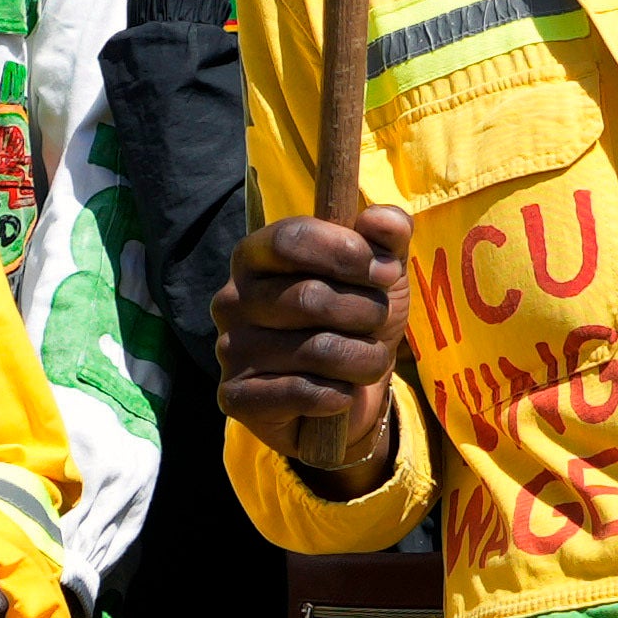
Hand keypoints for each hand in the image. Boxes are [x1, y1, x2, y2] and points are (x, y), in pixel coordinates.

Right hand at [217, 205, 414, 472]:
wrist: (346, 395)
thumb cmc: (355, 321)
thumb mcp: (381, 271)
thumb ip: (388, 235)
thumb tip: (384, 220)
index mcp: (256, 256)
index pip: (291, 239)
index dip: (347, 252)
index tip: (385, 271)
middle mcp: (232, 299)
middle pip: (309, 297)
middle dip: (366, 312)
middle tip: (377, 321)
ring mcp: (229, 350)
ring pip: (316, 350)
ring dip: (363, 359)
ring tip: (366, 361)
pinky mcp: (235, 397)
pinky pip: (302, 393)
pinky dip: (338, 396)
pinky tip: (340, 393)